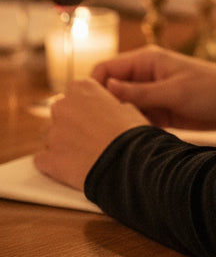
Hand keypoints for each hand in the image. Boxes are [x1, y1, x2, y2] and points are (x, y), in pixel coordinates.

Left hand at [34, 78, 148, 191]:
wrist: (127, 164)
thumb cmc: (132, 135)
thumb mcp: (129, 108)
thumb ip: (111, 104)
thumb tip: (111, 110)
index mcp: (83, 88)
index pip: (77, 90)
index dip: (87, 104)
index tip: (96, 115)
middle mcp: (63, 106)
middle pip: (61, 111)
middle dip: (71, 122)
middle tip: (90, 136)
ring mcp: (53, 133)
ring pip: (51, 135)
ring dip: (62, 143)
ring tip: (82, 154)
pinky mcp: (49, 158)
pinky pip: (43, 159)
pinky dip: (52, 163)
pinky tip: (68, 167)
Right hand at [90, 46, 215, 131]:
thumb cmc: (211, 90)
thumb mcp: (174, 91)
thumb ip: (140, 92)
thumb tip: (106, 89)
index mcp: (146, 61)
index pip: (106, 70)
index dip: (93, 87)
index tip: (86, 111)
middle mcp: (143, 76)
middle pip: (109, 90)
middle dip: (100, 107)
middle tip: (92, 130)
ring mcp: (150, 95)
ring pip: (120, 107)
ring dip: (114, 120)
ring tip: (107, 140)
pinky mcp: (158, 112)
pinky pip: (134, 119)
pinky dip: (129, 128)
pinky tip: (124, 143)